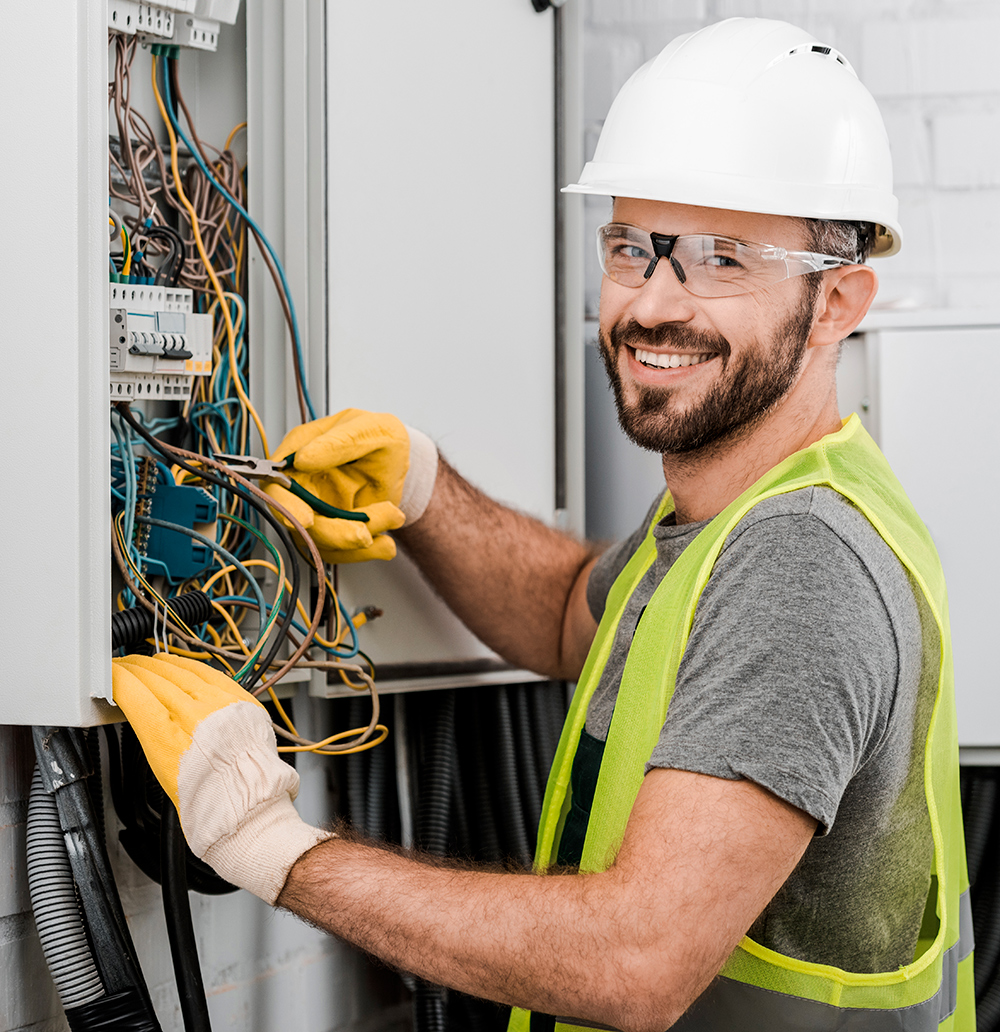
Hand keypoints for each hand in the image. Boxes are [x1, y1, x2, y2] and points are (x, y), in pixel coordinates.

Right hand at [111, 653, 330, 903]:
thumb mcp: (163, 771)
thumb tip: (142, 709)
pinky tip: (182, 666)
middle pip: (158, 679)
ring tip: (149, 662)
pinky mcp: (242, 703)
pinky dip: (192, 668)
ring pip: (184, 672)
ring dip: (162, 665)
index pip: (135, 694)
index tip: (111, 674)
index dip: (119, 680)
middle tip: (125, 666)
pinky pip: (212, 675)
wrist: (248, 808)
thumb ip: (154, 734)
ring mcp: (222, 707)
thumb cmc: (206, 803)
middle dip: (137, 669)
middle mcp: (196, 717)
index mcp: (169, 739)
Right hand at [263, 409, 437, 562]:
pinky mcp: (334, 529)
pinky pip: (342, 552)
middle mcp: (303, 484)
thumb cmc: (382, 437)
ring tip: (393, 515)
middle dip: (332, 533)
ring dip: (361, 538)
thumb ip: (340, 441)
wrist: (401, 462)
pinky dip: (368, 551)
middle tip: (362, 534)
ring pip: (323, 541)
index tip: (308, 519)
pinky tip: (386, 543)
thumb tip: (302, 458)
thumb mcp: (372, 430)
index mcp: (301, 451)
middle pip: (298, 521)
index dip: (285, 506)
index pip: (276, 484)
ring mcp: (317, 510)